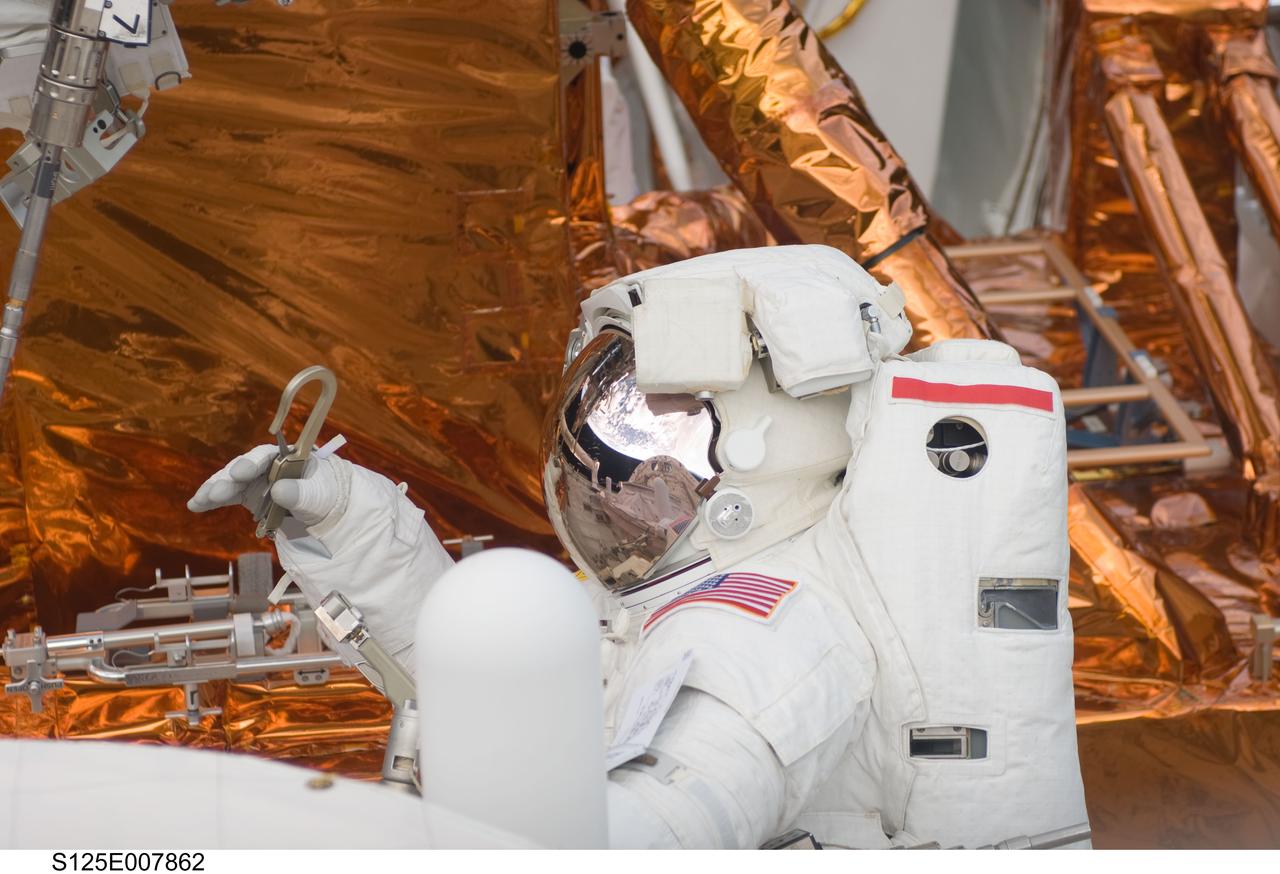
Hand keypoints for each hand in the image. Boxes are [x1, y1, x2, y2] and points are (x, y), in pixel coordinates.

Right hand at [187, 444, 348, 529]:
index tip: (241, 473)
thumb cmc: (326, 494)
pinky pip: (228, 495)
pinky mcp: (247, 493)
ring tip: (199, 501)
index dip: (252, 463)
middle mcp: (268, 464)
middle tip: (215, 493)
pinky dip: (211, 500)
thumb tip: (280, 490)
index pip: (268, 455)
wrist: (324, 507)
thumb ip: (302, 492)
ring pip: (231, 481)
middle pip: (244, 468)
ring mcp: (255, 479)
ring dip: (214, 490)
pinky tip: (194, 505)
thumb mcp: (320, 495)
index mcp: (288, 456)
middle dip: (228, 480)